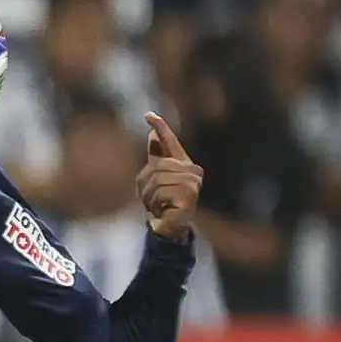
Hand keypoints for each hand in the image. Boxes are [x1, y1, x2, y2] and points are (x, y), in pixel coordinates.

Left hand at [139, 112, 201, 240]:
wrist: (169, 226)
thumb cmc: (163, 201)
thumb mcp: (155, 178)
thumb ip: (157, 156)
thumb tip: (152, 133)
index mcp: (183, 162)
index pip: (171, 141)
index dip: (161, 127)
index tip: (148, 115)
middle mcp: (192, 170)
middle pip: (158, 166)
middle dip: (147, 184)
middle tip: (151, 198)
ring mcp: (193, 182)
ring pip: (158, 180)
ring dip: (150, 195)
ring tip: (157, 204)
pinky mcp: (190, 194)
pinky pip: (162, 192)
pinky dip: (156, 203)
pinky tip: (163, 209)